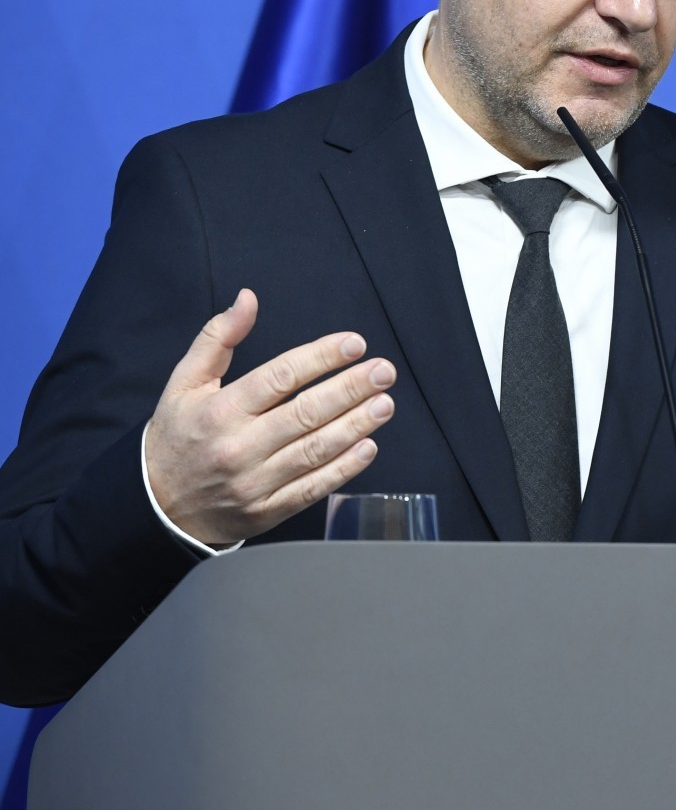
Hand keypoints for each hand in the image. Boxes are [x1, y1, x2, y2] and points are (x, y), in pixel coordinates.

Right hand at [146, 289, 393, 546]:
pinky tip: (369, 446)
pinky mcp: (267, 510)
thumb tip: (247, 298)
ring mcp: (254, 482)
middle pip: (305, 413)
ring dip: (356, 425)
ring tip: (385, 403)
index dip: (321, 358)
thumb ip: (216, 338)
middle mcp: (238, 447)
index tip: (355, 344)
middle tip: (384, 371)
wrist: (157, 508)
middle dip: (351, 389)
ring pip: (315, 450)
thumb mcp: (183, 384)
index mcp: (219, 411)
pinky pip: (313, 488)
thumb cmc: (177, 437)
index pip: (279, 377)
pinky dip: (344, 468)